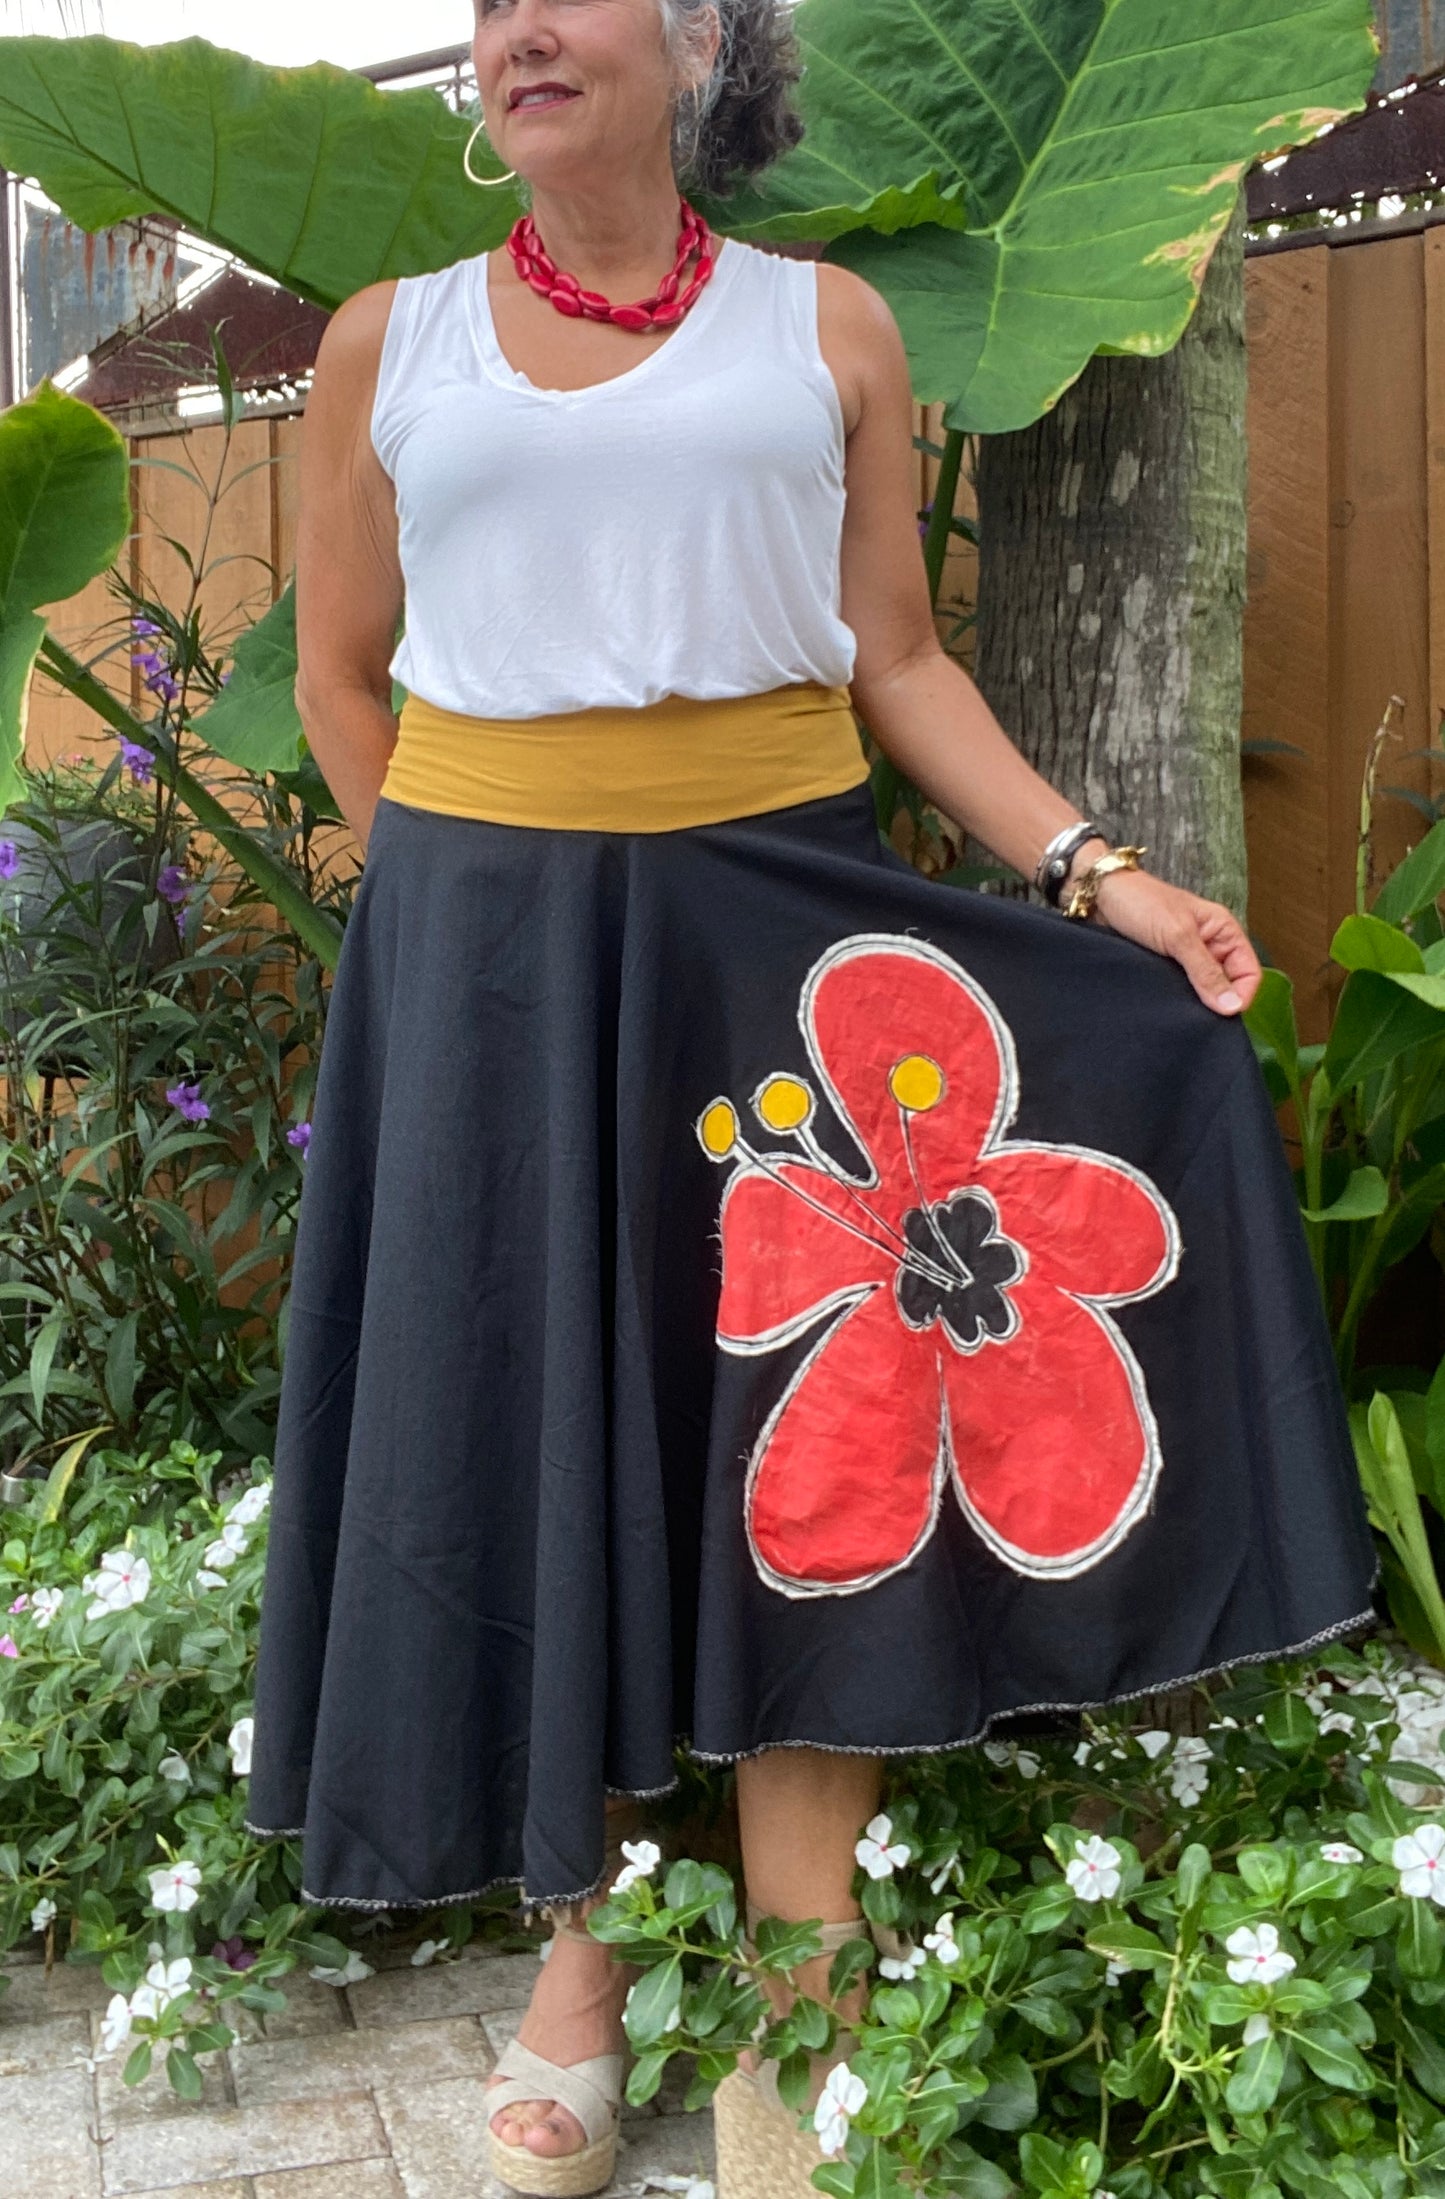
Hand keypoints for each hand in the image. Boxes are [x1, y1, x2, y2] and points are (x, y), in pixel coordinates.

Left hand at [1083, 865, 1260, 1016]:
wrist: (1097, 896)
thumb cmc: (1140, 902)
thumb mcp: (1178, 936)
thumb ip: (1205, 971)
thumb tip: (1232, 1006)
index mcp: (1223, 930)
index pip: (1249, 971)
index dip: (1241, 994)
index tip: (1224, 1014)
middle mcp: (1209, 945)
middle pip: (1228, 985)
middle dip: (1218, 1002)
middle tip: (1199, 1018)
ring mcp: (1186, 958)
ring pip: (1202, 991)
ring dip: (1194, 1003)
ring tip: (1181, 1014)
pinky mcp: (1165, 967)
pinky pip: (1180, 990)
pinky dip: (1176, 1000)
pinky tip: (1167, 1008)